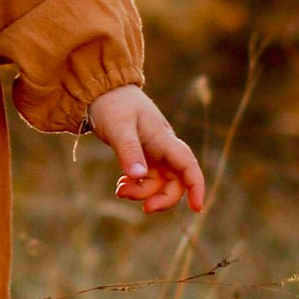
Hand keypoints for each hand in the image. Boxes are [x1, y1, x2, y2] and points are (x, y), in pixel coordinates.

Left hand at [85, 86, 205, 215]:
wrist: (101, 90)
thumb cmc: (112, 104)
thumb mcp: (118, 128)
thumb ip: (129, 151)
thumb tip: (138, 176)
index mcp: (163, 138)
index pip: (187, 165)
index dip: (196, 186)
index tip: (196, 208)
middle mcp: (163, 147)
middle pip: (176, 181)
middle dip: (163, 198)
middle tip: (144, 209)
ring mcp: (154, 152)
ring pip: (159, 182)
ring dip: (143, 192)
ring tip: (120, 190)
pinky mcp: (142, 154)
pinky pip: (146, 178)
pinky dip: (136, 186)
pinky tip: (121, 185)